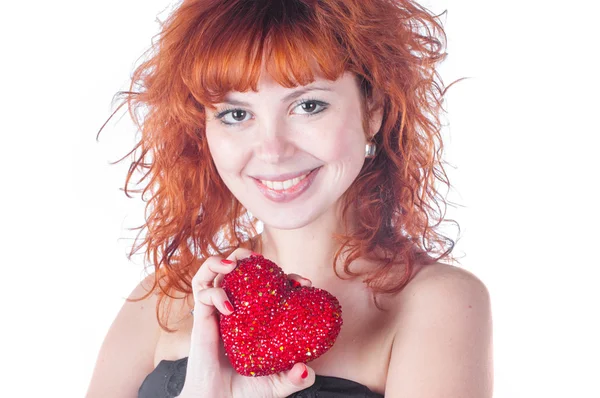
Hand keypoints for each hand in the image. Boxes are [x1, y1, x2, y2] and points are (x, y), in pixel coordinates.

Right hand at [179, 248, 315, 397]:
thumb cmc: (245, 394)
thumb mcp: (278, 384)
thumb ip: (296, 378)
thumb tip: (307, 369)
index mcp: (253, 318)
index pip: (267, 286)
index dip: (286, 278)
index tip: (304, 283)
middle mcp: (233, 311)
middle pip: (236, 270)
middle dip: (247, 257)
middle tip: (263, 259)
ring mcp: (215, 314)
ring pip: (210, 274)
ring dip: (220, 260)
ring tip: (234, 263)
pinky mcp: (200, 321)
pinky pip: (202, 294)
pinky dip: (215, 292)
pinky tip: (229, 306)